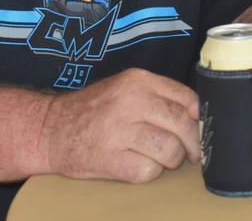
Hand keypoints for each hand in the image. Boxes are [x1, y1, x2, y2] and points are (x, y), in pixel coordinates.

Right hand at [41, 67, 199, 182]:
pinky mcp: (112, 158)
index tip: (201, 129)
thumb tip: (198, 115)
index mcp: (138, 80)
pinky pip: (149, 170)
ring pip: (170, 150)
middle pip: (182, 124)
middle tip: (192, 153)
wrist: (50, 129)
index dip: (199, 118)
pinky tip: (136, 164)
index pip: (187, 97)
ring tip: (159, 157)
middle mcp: (131, 101)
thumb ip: (158, 95)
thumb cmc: (94, 110)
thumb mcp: (125, 88)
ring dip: (170, 159)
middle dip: (193, 143)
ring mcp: (120, 130)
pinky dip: (148, 172)